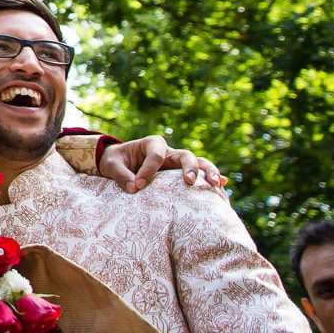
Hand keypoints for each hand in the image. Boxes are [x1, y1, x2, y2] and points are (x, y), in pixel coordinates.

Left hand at [99, 134, 226, 192]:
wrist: (120, 163)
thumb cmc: (116, 161)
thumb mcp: (112, 165)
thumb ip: (121, 175)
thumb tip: (135, 189)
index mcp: (152, 143)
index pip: (155, 155)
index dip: (148, 170)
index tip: (139, 186)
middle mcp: (169, 151)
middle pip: (185, 155)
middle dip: (189, 167)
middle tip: (189, 182)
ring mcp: (178, 163)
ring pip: (199, 163)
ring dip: (208, 172)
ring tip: (215, 184)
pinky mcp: (181, 174)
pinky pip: (200, 175)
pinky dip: (211, 179)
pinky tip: (222, 186)